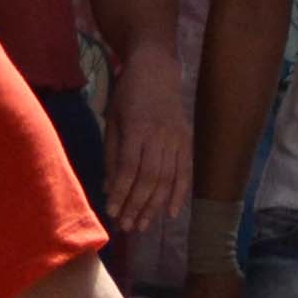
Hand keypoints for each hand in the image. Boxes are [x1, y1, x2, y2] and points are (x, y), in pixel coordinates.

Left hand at [102, 48, 190, 232]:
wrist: (157, 70)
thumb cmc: (128, 94)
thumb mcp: (113, 120)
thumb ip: (112, 154)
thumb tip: (109, 187)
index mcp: (137, 129)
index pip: (128, 168)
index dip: (121, 192)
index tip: (112, 211)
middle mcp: (160, 137)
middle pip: (150, 179)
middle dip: (137, 205)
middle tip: (127, 226)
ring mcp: (177, 140)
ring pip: (167, 180)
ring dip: (155, 206)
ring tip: (143, 225)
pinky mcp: (187, 143)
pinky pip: (185, 173)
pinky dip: (178, 195)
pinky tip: (170, 213)